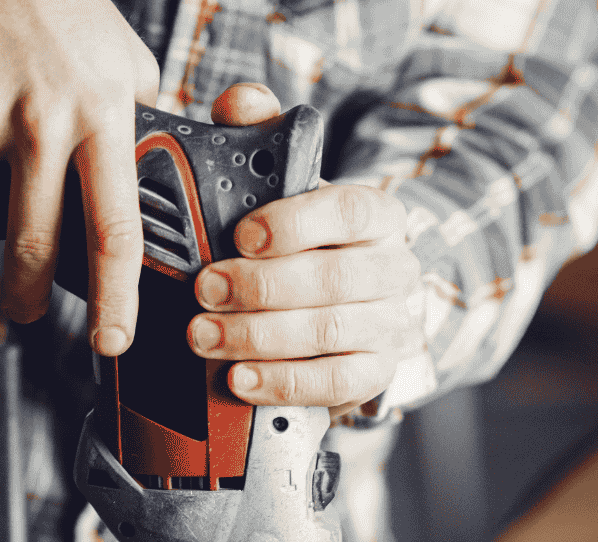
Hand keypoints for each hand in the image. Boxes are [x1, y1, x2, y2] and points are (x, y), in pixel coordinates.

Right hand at [0, 0, 159, 354]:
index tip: (111, 340)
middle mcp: (42, 122)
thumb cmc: (63, 11)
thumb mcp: (126, 64)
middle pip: (31, 244)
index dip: (113, 299)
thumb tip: (158, 183)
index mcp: (102, 118)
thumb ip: (139, 127)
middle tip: (24, 311)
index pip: (113, 232)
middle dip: (26, 294)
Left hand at [188, 85, 424, 417]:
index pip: (352, 210)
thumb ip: (260, 141)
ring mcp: (390, 325)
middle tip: (204, 289)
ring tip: (204, 336)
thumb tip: (243, 102)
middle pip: (336, 280)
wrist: (334, 312)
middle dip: (261, 287)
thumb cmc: (299, 244)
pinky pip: (335, 383)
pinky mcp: (375, 373)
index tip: (243, 235)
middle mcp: (393, 269)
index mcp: (376, 215)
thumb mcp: (280, 190)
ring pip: (330, 333)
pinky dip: (283, 382)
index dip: (297, 223)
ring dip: (258, 336)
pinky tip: (239, 379)